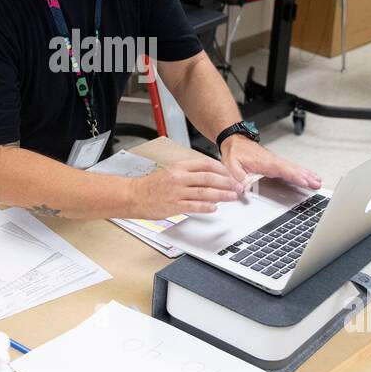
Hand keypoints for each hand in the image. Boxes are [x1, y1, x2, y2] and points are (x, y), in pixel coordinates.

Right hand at [128, 156, 242, 217]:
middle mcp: (179, 177)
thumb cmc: (150, 185)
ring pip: (204, 192)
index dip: (221, 169)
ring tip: (232, 197)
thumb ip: (188, 174)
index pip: (205, 164)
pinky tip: (214, 207)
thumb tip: (207, 178)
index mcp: (179, 167)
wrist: (133, 195)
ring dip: (221, 194)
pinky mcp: (174, 205)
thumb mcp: (170, 171)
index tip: (230, 174)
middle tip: (237, 186)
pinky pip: (194, 206)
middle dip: (226, 182)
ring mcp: (176, 192)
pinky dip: (206, 207)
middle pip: (208, 178)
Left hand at [219, 135, 321, 190]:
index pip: (282, 169)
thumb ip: (235, 176)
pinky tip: (308, 176)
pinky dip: (301, 172)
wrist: (235, 140)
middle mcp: (273, 160)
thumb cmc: (234, 151)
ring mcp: (275, 161)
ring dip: (307, 174)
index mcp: (264, 162)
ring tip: (318, 181)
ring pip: (294, 168)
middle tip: (317, 184)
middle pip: (292, 169)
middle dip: (306, 176)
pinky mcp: (276, 163)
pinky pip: (291, 167)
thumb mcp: (230, 164)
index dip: (294, 175)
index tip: (304, 181)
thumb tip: (241, 188)